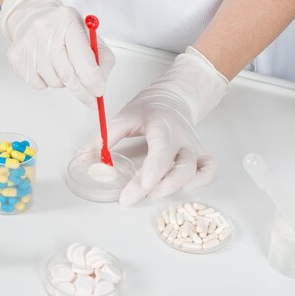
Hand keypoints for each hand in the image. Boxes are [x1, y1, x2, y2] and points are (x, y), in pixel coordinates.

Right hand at [2, 0, 114, 106]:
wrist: (33, 17)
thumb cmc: (63, 29)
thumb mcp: (88, 37)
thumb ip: (101, 60)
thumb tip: (98, 87)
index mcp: (67, 20)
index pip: (84, 59)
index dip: (93, 80)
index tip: (98, 91)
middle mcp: (44, 30)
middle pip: (68, 75)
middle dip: (82, 90)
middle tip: (89, 97)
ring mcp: (28, 44)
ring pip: (54, 82)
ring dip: (63, 81)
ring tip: (61, 65)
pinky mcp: (16, 57)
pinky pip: (38, 85)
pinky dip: (47, 81)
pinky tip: (47, 66)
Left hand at [83, 47, 228, 205]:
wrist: (174, 97)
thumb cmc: (149, 108)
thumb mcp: (124, 117)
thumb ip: (104, 138)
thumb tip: (84, 158)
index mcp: (162, 126)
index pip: (160, 154)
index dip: (149, 175)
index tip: (133, 192)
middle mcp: (182, 138)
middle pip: (181, 168)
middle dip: (158, 187)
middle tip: (131, 197)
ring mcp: (194, 147)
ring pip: (195, 172)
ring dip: (175, 187)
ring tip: (151, 194)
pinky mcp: (200, 154)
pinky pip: (210, 170)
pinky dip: (201, 182)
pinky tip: (181, 189)